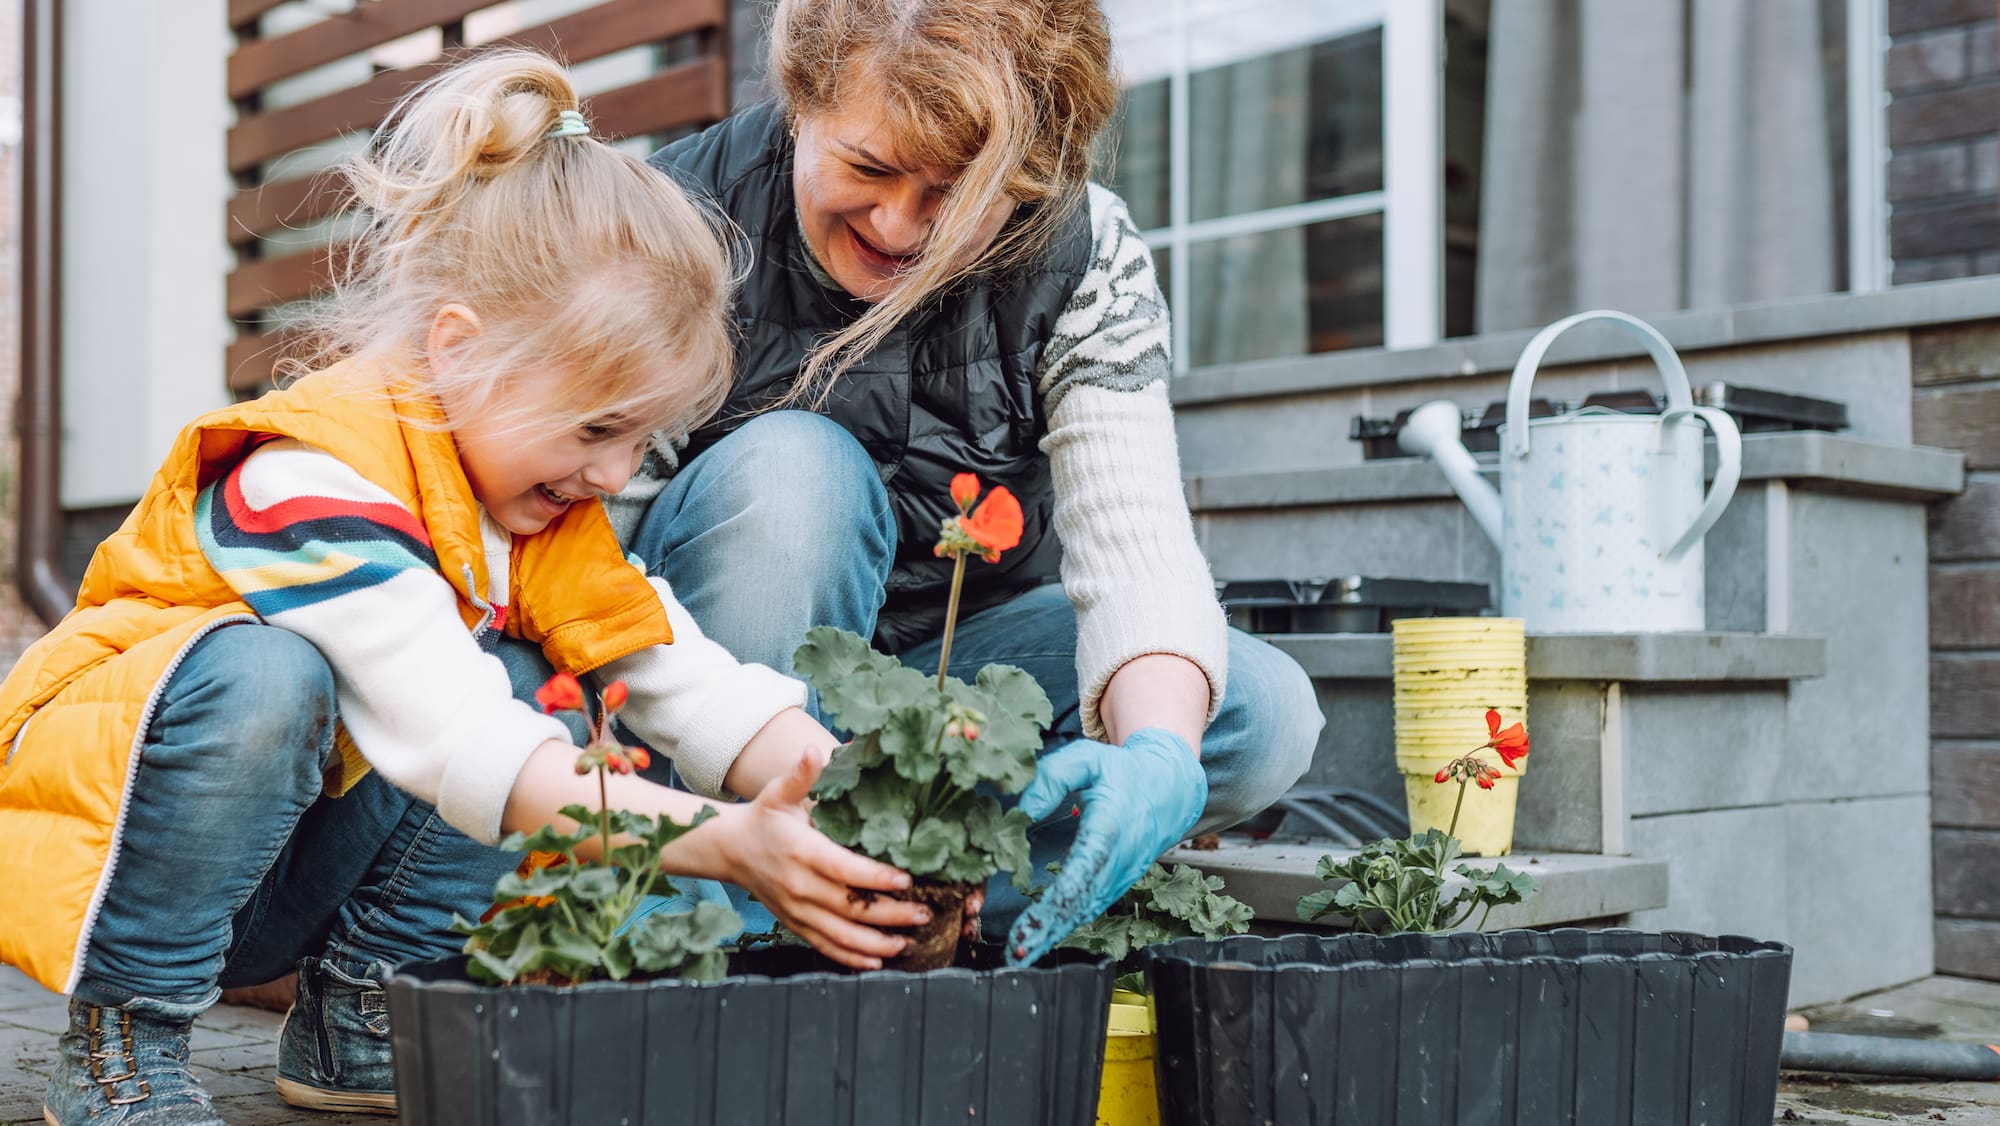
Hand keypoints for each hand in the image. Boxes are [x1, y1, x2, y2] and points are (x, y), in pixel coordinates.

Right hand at [702, 746, 929, 968]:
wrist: (728, 850)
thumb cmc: (762, 819)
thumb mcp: (778, 793)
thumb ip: (801, 776)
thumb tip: (815, 750)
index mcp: (802, 852)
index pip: (843, 869)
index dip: (874, 877)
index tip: (905, 880)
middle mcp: (800, 886)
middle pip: (849, 907)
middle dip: (889, 915)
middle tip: (923, 914)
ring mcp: (797, 910)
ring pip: (840, 934)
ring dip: (875, 943)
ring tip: (907, 943)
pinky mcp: (795, 924)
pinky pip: (824, 945)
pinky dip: (850, 957)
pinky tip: (877, 961)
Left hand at [1004, 729, 1206, 964]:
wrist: (1168, 789)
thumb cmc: (1122, 772)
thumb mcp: (1087, 759)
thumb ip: (1052, 778)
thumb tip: (1022, 809)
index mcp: (1110, 828)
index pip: (1082, 872)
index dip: (1056, 902)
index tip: (1030, 921)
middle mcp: (1118, 859)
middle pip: (1082, 902)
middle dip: (1049, 929)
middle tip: (1018, 950)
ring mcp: (1121, 875)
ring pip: (1086, 912)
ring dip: (1054, 934)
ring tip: (1022, 951)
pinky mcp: (1118, 883)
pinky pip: (1091, 908)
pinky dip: (1067, 926)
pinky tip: (1042, 938)